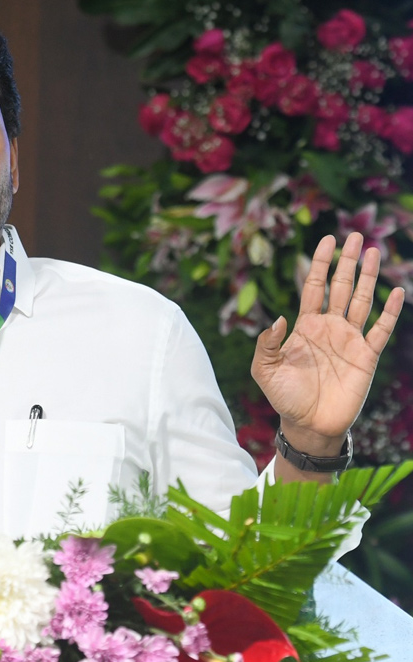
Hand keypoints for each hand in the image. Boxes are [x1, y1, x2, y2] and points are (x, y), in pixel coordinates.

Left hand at [251, 232, 404, 456]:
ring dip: (368, 277)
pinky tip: (396, 292)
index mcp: (306, 326)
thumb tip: (279, 317)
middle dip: (347, 262)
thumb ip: (266, 344)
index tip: (326, 240)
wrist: (309, 425)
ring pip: (361, 301)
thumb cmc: (285, 397)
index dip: (320, 264)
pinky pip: (381, 329)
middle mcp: (330, 327)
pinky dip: (390, 311)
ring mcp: (350, 340)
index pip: (314, 287)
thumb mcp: (264, 370)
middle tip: (355, 236)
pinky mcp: (366, 356)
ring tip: (374, 252)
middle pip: (340, 286)